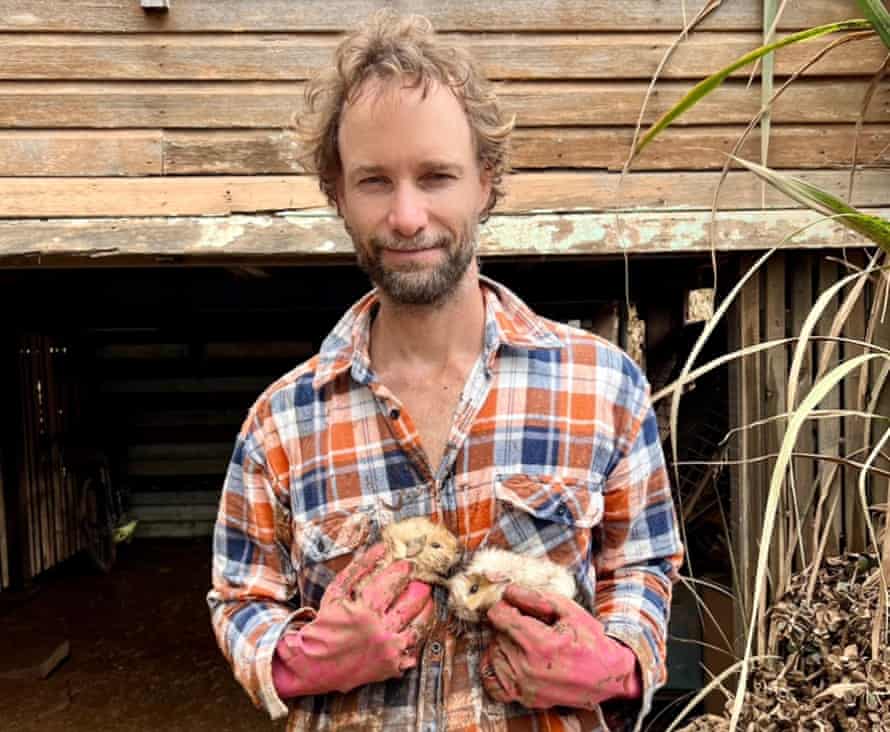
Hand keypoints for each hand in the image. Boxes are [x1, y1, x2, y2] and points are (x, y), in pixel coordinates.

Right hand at [272, 543, 434, 697]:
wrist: (315, 663)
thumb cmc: (326, 624)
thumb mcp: (336, 591)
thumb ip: (358, 568)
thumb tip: (381, 548)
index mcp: (366, 610)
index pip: (394, 582)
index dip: (403, 570)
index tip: (407, 565)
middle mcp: (380, 631)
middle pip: (413, 603)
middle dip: (420, 588)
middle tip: (421, 581)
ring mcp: (388, 651)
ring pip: (420, 626)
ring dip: (426, 610)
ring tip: (425, 601)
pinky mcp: (392, 667)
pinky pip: (414, 650)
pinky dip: (418, 636)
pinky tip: (416, 625)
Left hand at [480, 584, 641, 709]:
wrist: (608, 675)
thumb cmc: (589, 640)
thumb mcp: (568, 609)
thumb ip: (534, 597)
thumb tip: (508, 592)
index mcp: (539, 643)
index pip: (498, 616)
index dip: (506, 605)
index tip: (516, 606)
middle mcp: (528, 668)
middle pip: (496, 634)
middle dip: (508, 624)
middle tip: (528, 624)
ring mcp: (525, 686)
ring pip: (493, 654)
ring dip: (503, 644)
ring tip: (524, 641)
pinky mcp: (526, 699)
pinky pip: (493, 683)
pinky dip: (496, 669)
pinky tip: (510, 659)